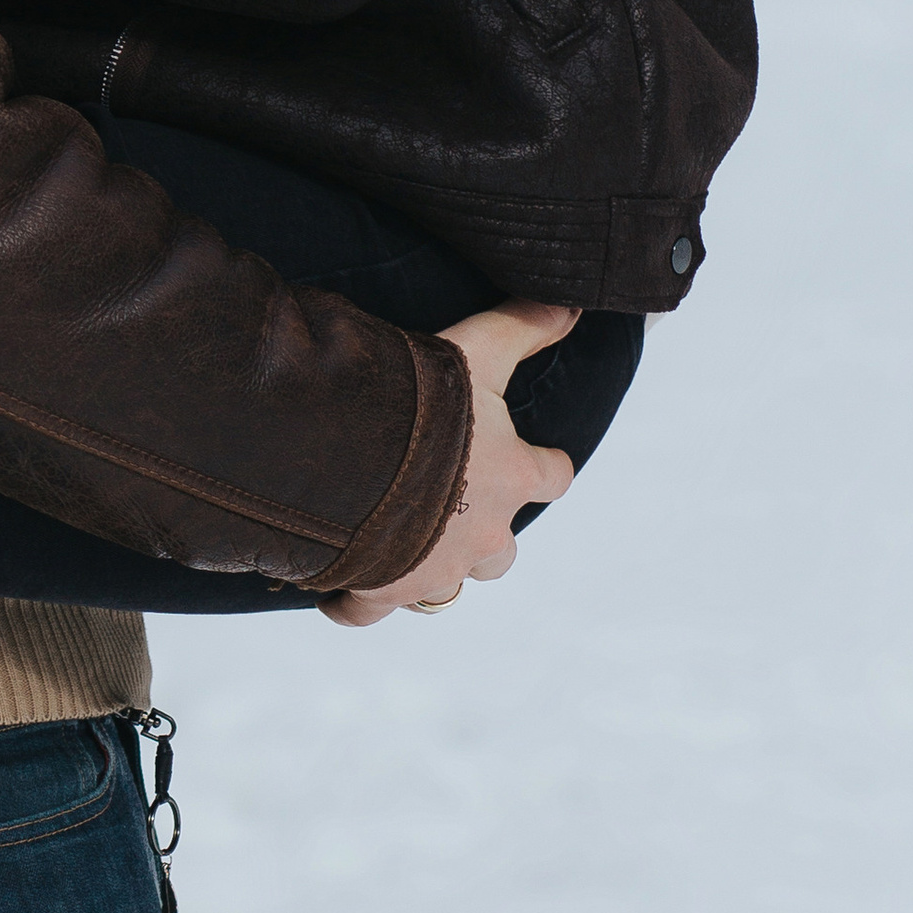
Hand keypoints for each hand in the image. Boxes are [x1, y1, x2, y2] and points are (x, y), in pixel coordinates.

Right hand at [318, 301, 577, 626]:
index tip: (530, 460)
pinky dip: (356, 600)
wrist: (341, 449)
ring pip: (445, 590)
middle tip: (447, 504)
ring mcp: (432, 570)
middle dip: (481, 534)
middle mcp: (483, 534)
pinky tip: (339, 584)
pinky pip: (367, 610)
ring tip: (397, 545)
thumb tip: (573, 302)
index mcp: (513, 477)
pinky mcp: (379, 591)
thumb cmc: (418, 398)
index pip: (553, 476)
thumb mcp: (477, 349)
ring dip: (428, 570)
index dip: (542, 467)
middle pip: (501, 553)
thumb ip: (526, 325)